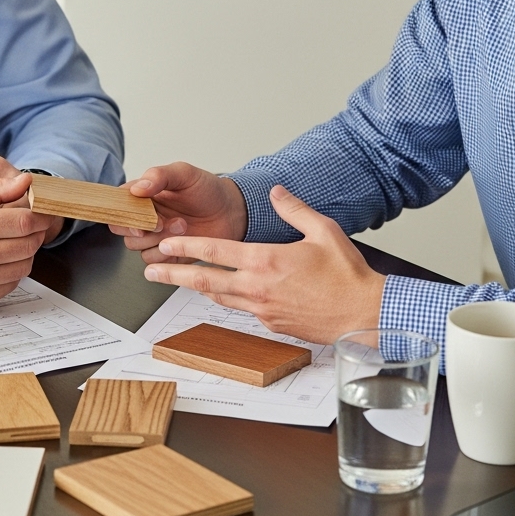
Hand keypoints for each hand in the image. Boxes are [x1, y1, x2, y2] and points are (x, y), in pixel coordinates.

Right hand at [0, 173, 61, 306]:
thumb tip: (26, 181)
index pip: (23, 221)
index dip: (40, 215)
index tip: (43, 211)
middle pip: (28, 244)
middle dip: (36, 232)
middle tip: (32, 224)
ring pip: (24, 265)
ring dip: (27, 251)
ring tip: (15, 239)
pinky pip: (11, 284)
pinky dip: (13, 270)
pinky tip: (2, 258)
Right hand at [110, 162, 247, 264]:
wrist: (231, 213)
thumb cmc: (208, 190)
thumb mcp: (185, 174)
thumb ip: (159, 175)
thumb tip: (137, 188)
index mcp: (143, 195)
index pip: (117, 203)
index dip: (122, 211)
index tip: (138, 214)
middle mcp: (144, 216)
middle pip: (120, 228)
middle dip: (139, 228)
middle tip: (161, 222)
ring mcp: (154, 236)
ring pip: (135, 245)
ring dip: (158, 239)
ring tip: (183, 226)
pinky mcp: (165, 254)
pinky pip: (152, 260)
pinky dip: (167, 253)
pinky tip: (183, 241)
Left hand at [141, 185, 385, 344]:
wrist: (364, 315)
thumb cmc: (347, 274)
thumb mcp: (323, 230)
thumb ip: (294, 209)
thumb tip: (276, 191)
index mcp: (266, 261)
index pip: (214, 252)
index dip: (186, 247)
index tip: (165, 244)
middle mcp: (258, 288)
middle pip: (205, 281)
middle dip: (174, 275)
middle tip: (151, 272)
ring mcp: (263, 310)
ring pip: (220, 298)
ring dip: (197, 288)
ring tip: (177, 281)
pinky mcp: (272, 324)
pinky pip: (242, 309)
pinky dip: (227, 299)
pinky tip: (223, 292)